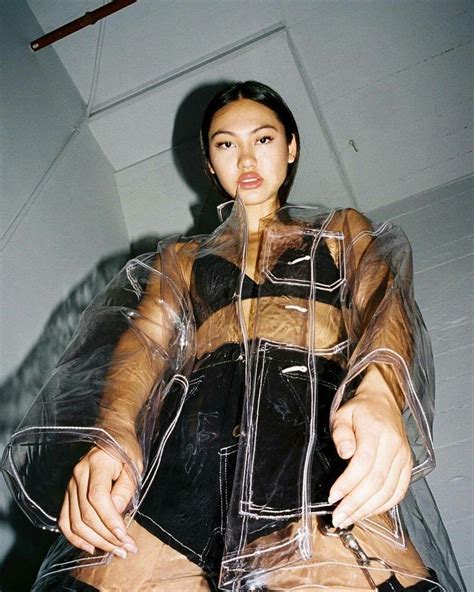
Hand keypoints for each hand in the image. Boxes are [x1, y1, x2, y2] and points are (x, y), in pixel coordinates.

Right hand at [58, 443, 141, 557]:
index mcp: (96, 463)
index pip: (98, 497)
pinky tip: (91, 546)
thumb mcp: (134, 464)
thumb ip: (125, 487)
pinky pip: (64, 520)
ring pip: (75, 521)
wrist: (112, 435)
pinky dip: (75, 537)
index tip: (124, 536)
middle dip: (107, 536)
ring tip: (115, 550)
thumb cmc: (126, 450)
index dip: (110, 520)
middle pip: (87, 514)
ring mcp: (70, 484)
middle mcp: (78, 474)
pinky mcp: (67, 493)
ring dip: (96, 541)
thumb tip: (117, 512)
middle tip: (127, 549)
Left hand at [328, 384, 412, 528]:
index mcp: (376, 431)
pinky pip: (399, 491)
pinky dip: (384, 506)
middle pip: (376, 481)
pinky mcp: (408, 466)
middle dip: (355, 504)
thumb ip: (341, 433)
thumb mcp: (342, 414)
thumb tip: (345, 453)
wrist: (384, 402)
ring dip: (368, 509)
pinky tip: (368, 512)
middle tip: (338, 517)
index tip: (333, 496)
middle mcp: (394, 446)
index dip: (348, 483)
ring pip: (388, 490)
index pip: (363, 463)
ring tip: (349, 519)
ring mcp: (403, 457)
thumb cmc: (360, 410)